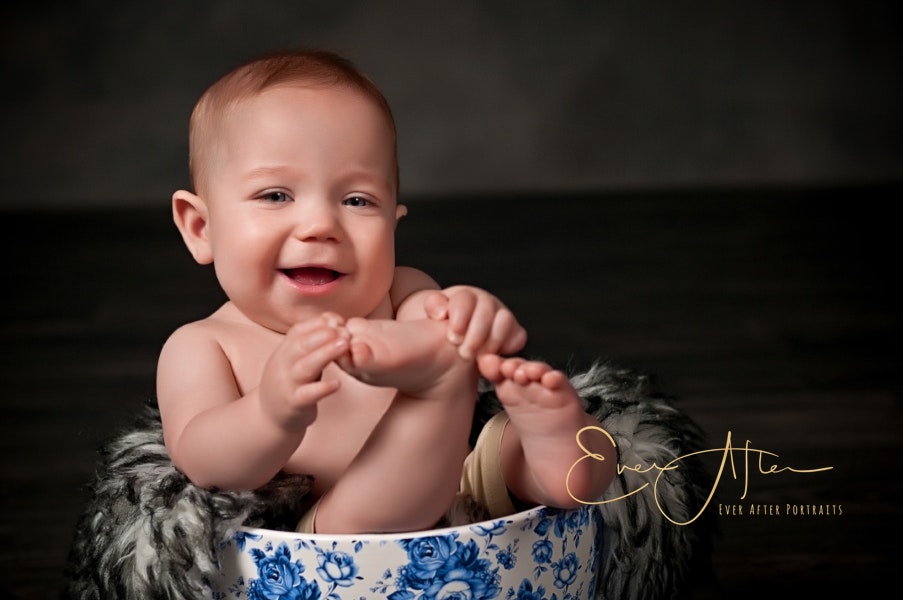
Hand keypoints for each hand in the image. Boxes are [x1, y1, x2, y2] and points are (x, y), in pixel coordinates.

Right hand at [257, 312, 349, 430]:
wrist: (268, 417)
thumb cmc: (290, 384)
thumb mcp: (295, 360)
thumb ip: (312, 344)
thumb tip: (333, 320)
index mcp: (283, 352)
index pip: (298, 331)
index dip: (319, 323)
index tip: (339, 320)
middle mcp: (282, 365)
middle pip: (302, 345)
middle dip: (324, 334)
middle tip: (346, 330)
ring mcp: (286, 385)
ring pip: (305, 366)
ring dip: (326, 353)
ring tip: (345, 344)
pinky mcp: (293, 404)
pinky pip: (307, 395)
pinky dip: (322, 388)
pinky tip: (337, 384)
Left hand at [423, 285, 526, 359]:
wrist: (454, 333)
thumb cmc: (442, 324)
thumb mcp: (433, 313)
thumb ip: (434, 306)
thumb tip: (441, 312)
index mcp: (465, 296)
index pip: (465, 300)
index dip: (459, 320)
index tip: (452, 339)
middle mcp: (486, 302)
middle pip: (486, 312)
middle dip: (475, 336)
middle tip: (464, 354)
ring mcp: (501, 315)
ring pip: (505, 321)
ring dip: (491, 342)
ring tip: (478, 359)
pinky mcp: (514, 331)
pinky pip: (518, 336)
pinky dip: (508, 347)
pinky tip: (492, 358)